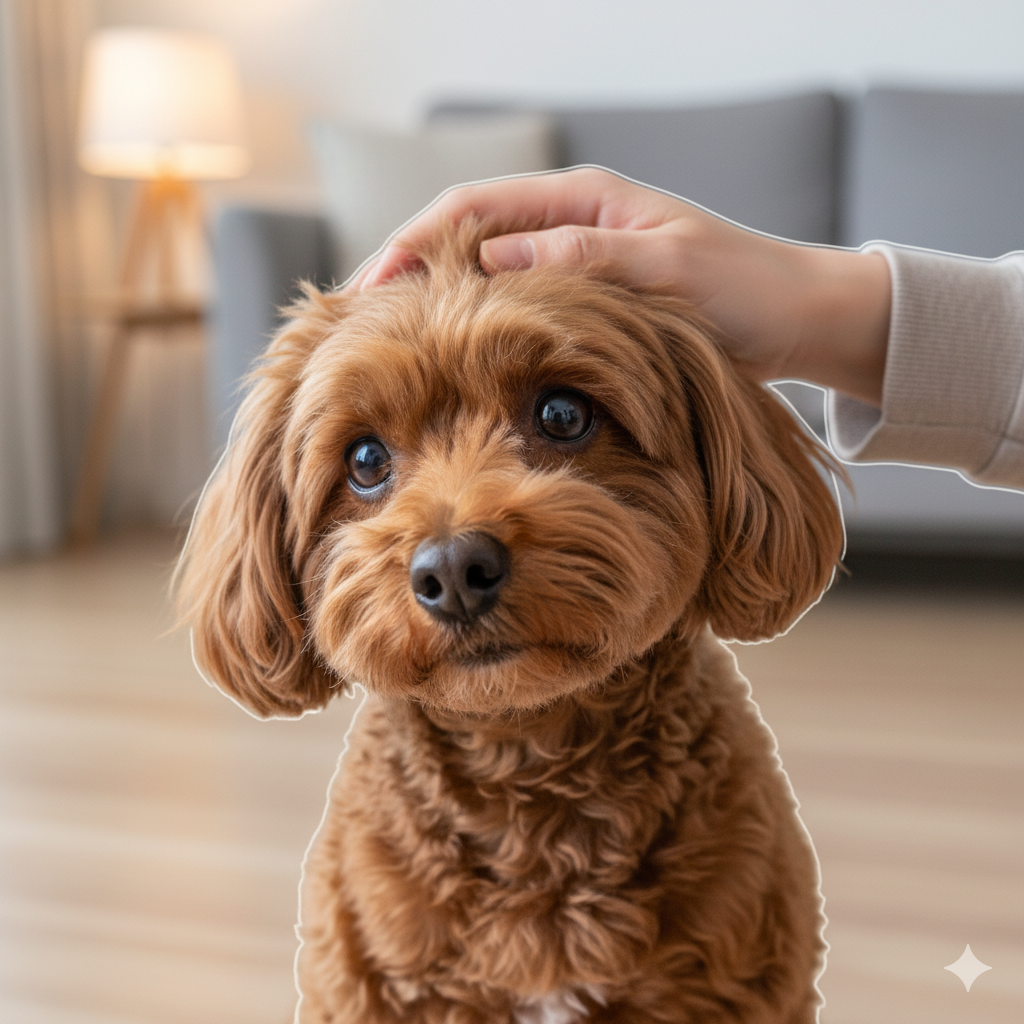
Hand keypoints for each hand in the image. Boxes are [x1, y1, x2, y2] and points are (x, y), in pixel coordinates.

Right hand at [354, 167, 890, 406]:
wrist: (799, 322)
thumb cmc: (745, 292)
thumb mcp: (667, 270)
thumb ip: (583, 260)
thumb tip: (489, 263)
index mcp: (583, 201)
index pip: (472, 209)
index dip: (413, 243)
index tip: (370, 286)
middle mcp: (570, 227)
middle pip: (466, 241)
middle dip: (411, 275)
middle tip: (362, 323)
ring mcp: (575, 267)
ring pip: (486, 281)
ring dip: (440, 306)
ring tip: (394, 346)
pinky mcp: (587, 306)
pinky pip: (516, 312)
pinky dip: (481, 331)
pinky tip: (458, 363)